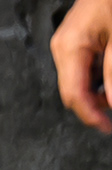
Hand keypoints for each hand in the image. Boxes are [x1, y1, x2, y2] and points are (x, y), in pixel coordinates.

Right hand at [60, 0, 111, 132]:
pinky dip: (98, 80)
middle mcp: (62, 48)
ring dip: (98, 93)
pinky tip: (111, 77)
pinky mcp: (76, 41)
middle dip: (95, 107)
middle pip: (72, 92)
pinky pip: (83, 69)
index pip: (73, 95)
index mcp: (69, 48)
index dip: (92, 117)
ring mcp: (67, 44)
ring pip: (78, 82)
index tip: (110, 128)